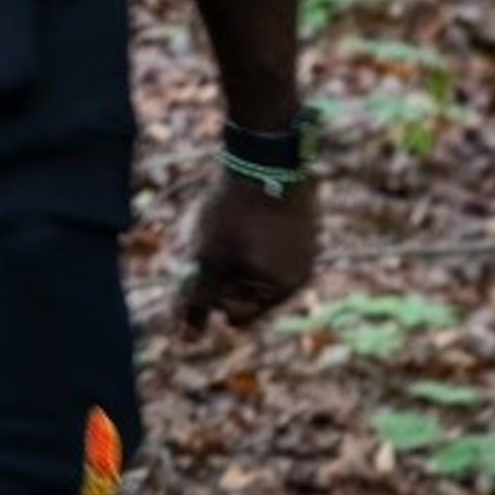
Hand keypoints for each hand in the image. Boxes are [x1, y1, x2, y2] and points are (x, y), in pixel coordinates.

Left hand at [177, 165, 320, 336]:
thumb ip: (201, 299)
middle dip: (226, 275)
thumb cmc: (236, 213)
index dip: (213, 295)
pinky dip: (252, 237)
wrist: (266, 155)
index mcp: (282, 289)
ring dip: (237, 256)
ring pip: (257, 267)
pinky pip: (270, 245)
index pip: (238, 315)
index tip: (204, 267)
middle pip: (248, 293)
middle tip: (214, 243)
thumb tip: (188, 338)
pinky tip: (242, 213)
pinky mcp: (302, 225)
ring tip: (229, 225)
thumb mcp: (210, 259)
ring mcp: (305, 249)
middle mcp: (301, 274)